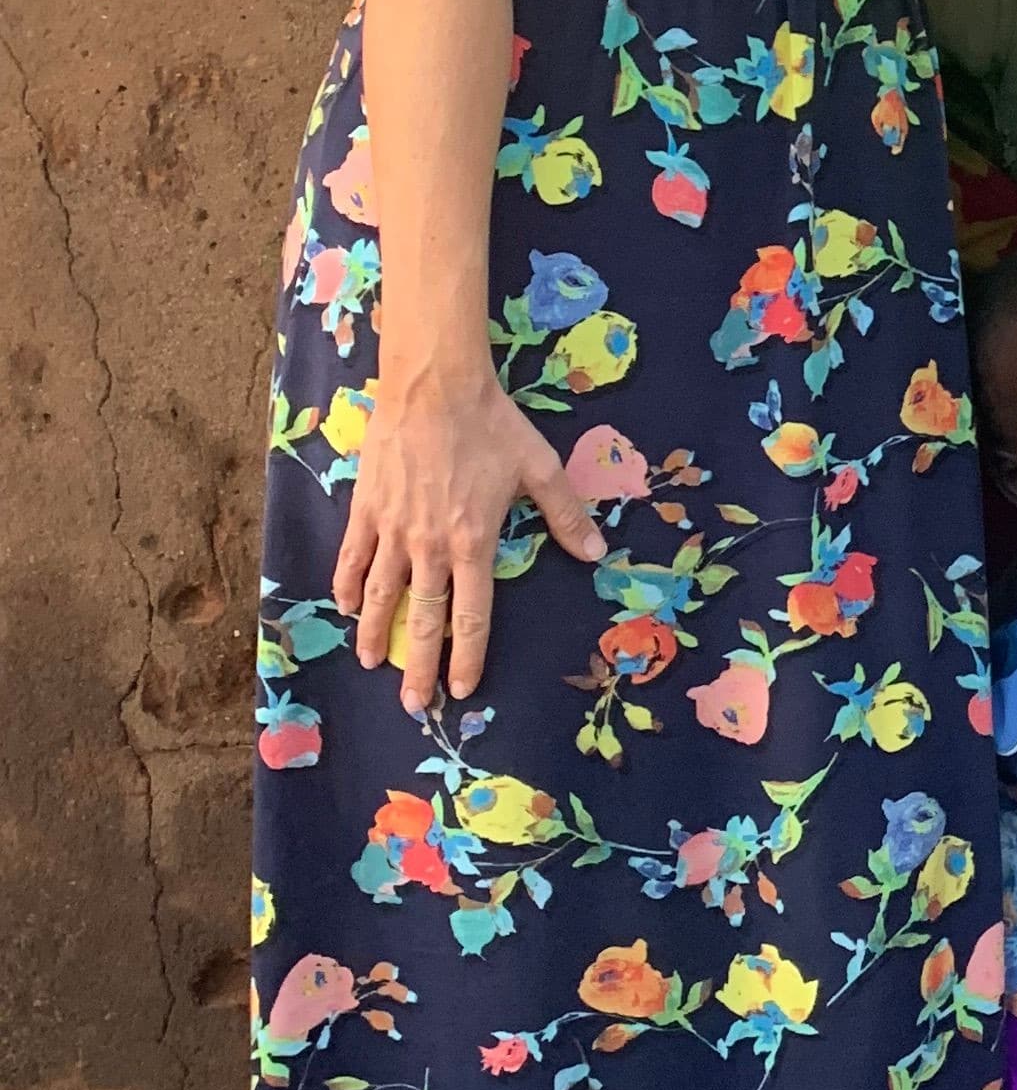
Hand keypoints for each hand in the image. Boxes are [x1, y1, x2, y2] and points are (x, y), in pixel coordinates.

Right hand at [334, 366, 606, 709]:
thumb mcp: (539, 467)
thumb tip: (596, 553)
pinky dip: (348, 585)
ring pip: (381, 595)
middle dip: (417, 667)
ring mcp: (392, 529)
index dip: (468, 656)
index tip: (463, 687)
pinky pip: (353, 557)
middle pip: (422, 619)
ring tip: (371, 665)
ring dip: (375, 634)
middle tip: (414, 705)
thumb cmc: (490, 423)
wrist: (433, 384)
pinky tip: (346, 607)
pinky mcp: (366, 508)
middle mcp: (429, 546)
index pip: (470, 615)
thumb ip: (565, 514)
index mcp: (473, 542)